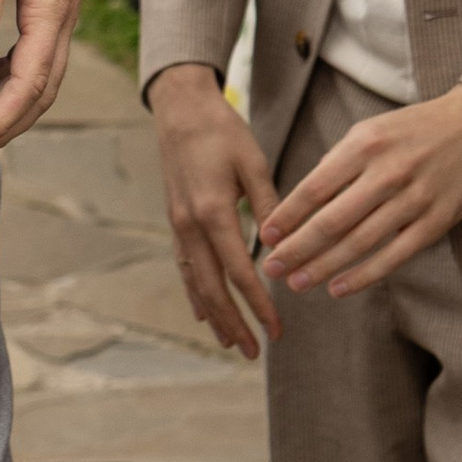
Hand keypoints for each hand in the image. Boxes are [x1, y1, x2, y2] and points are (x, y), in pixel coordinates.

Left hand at [0, 0, 89, 155]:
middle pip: (43, 91)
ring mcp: (62, 7)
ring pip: (43, 75)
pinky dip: (13, 75)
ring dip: (10, 104)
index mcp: (53, 3)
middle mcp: (64, 13)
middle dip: (6, 125)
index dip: (0, 119)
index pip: (31, 82)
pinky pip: (38, 52)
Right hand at [150, 62, 280, 356]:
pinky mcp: (175, 221)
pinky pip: (184, 267)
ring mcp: (178, 226)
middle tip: (253, 352)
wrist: (180, 109)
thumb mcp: (254, 164)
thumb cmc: (222, 131)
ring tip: (230, 342)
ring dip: (213, 316)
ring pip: (194, 283)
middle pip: (211, 289)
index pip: (239, 272)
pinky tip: (204, 312)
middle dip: (233, 323)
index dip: (259, 305)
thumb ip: (270, 207)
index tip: (276, 330)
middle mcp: (190, 225)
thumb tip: (286, 248)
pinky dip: (195, 294)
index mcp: (213, 212)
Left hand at [257, 81, 461, 297]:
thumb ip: (338, 163)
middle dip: (297, 249)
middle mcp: (387, 172)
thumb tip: (302, 201)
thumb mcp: (370, 131)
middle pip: (332, 221)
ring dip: (323, 267)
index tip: (266, 237)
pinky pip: (394, 256)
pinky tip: (338, 287)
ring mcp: (414, 199)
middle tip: (272, 269)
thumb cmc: (413, 129)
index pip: (315, 188)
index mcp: (364, 145)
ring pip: (359, 242)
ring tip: (297, 282)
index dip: (287, 216)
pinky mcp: (436, 222)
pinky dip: (364, 275)